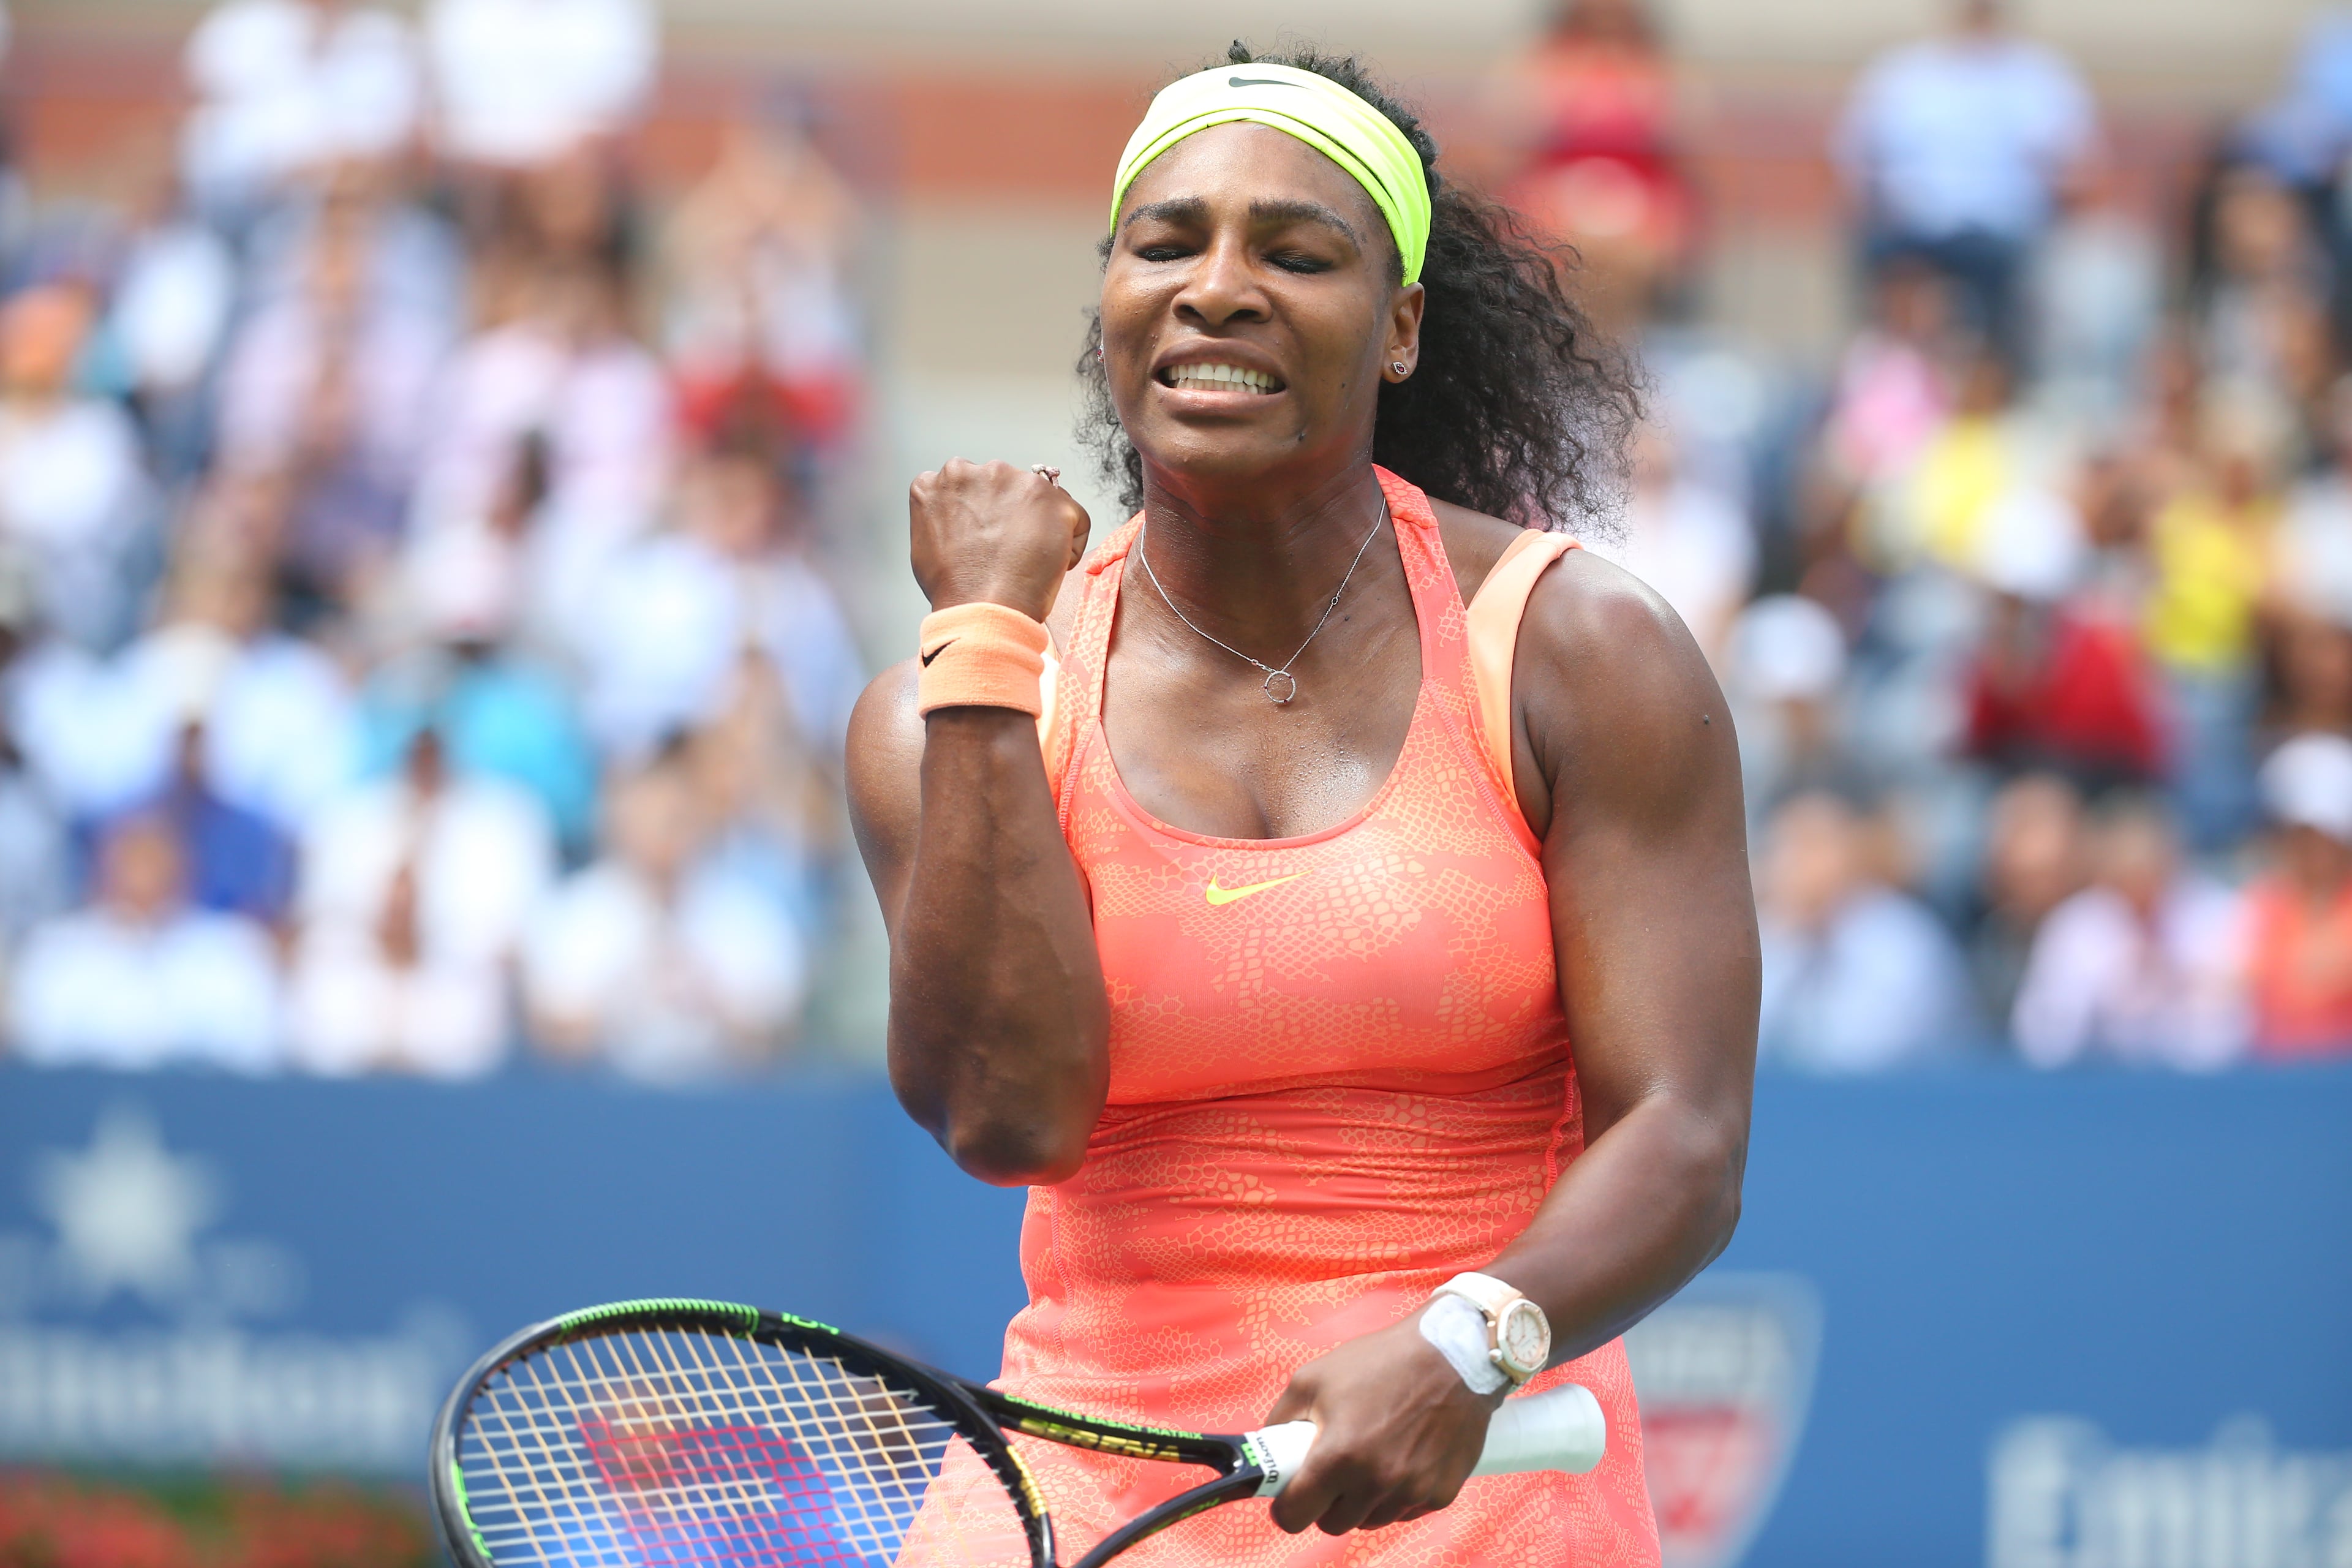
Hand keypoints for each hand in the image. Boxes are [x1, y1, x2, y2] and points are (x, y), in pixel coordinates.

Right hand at [910, 459, 1090, 620]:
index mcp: (946, 478)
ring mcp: (1018, 481)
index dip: (984, 515)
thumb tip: (965, 516)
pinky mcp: (1053, 500)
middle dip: (1011, 514)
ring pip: (1041, 500)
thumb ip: (946, 512)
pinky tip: (1050, 567)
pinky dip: (1070, 544)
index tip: (986, 538)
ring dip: (1039, 525)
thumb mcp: (928, 538)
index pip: (975, 485)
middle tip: (1007, 552)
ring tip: (1026, 561)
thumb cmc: (955, 588)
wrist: (982, 610)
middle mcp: (980, 470)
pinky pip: (1076, 518)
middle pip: (1008, 487)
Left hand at [1263, 1313, 1504, 1536]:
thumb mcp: (1314, 1377)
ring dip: (1362, 1501)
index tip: (1290, 1495)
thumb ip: (1282, 1420)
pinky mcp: (1442, 1493)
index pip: (1296, 1516)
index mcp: (1339, 1456)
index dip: (1286, 1507)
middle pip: (1333, 1524)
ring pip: (1370, 1520)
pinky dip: (1396, 1496)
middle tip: (1331, 1472)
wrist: (1452, 1354)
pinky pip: (1405, 1511)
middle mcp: (1377, 1482)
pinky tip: (1399, 1460)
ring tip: (1368, 1459)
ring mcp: (1413, 1491)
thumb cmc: (1381, 1361)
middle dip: (1325, 1503)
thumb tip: (1271, 1450)